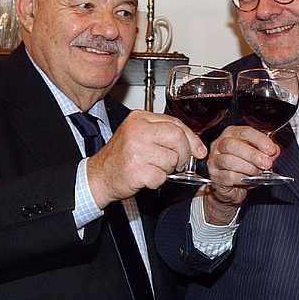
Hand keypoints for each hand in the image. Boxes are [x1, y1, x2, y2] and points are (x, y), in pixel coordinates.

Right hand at [87, 111, 205, 208]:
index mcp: (140, 118)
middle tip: (177, 163)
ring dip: (167, 169)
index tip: (198, 150)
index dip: (192, 139)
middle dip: (183, 154)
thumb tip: (196, 145)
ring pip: (172, 159)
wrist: (99, 175)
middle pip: (177, 138)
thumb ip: (166, 134)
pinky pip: (161, 176)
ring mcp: (135, 149)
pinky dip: (157, 181)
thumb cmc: (122, 157)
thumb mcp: (141, 135)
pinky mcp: (135, 169)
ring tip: (151, 167)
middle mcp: (137, 130)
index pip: (176, 124)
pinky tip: (145, 176)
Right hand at [202, 126, 279, 223]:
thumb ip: (266, 151)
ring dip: (248, 167)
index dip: (259, 140)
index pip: (245, 132)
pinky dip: (242, 178)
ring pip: (229, 161)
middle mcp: (219, 144)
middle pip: (232, 145)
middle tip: (266, 163)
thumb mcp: (258, 156)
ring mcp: (214, 160)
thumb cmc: (244, 168)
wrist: (232, 188)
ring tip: (258, 172)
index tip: (271, 149)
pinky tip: (249, 179)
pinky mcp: (214, 175)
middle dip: (252, 154)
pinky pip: (228, 176)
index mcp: (231, 134)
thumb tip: (274, 150)